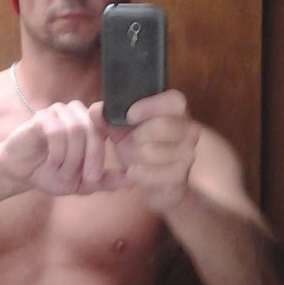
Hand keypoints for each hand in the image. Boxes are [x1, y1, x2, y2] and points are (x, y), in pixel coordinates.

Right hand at [0, 100, 129, 195]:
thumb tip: (132, 181)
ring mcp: (60, 112)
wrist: (20, 173)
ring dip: (72, 158)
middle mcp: (78, 114)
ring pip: (77, 130)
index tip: (99, 175)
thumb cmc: (52, 174)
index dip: (108, 151)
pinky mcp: (42, 117)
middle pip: (95, 130)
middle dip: (93, 158)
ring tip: (64, 172)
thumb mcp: (83, 183)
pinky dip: (57, 153)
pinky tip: (51, 163)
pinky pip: (57, 132)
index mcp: (92, 125)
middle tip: (89, 180)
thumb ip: (106, 181)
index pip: (110, 129)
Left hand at [90, 91, 200, 210]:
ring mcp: (187, 153)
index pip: (173, 101)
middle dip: (140, 135)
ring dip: (137, 156)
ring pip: (156, 151)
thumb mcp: (121, 131)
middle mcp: (188, 129)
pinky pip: (155, 174)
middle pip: (165, 126)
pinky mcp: (180, 175)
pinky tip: (134, 172)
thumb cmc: (140, 149)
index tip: (129, 115)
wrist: (155, 183)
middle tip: (133, 141)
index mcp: (175, 112)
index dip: (151, 106)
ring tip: (134, 158)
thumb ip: (108, 119)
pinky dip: (139, 174)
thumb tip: (95, 110)